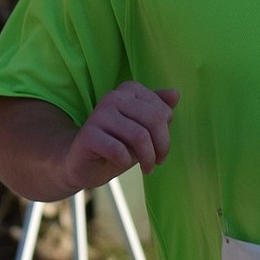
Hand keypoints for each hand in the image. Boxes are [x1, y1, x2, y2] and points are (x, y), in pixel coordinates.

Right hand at [64, 82, 179, 191]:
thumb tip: (175, 94)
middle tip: (158, 162)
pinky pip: (119, 151)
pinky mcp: (88, 134)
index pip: (162, 110)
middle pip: (154, 121)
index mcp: (129, 91)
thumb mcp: (144, 130)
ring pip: (139, 136)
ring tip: (146, 168)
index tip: (160, 149)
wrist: (83, 164)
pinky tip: (120, 164)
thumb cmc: (118, 145)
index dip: (166, 134)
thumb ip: (158, 111)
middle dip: (162, 147)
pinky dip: (125, 162)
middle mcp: (113, 97)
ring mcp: (99, 114)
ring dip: (147, 158)